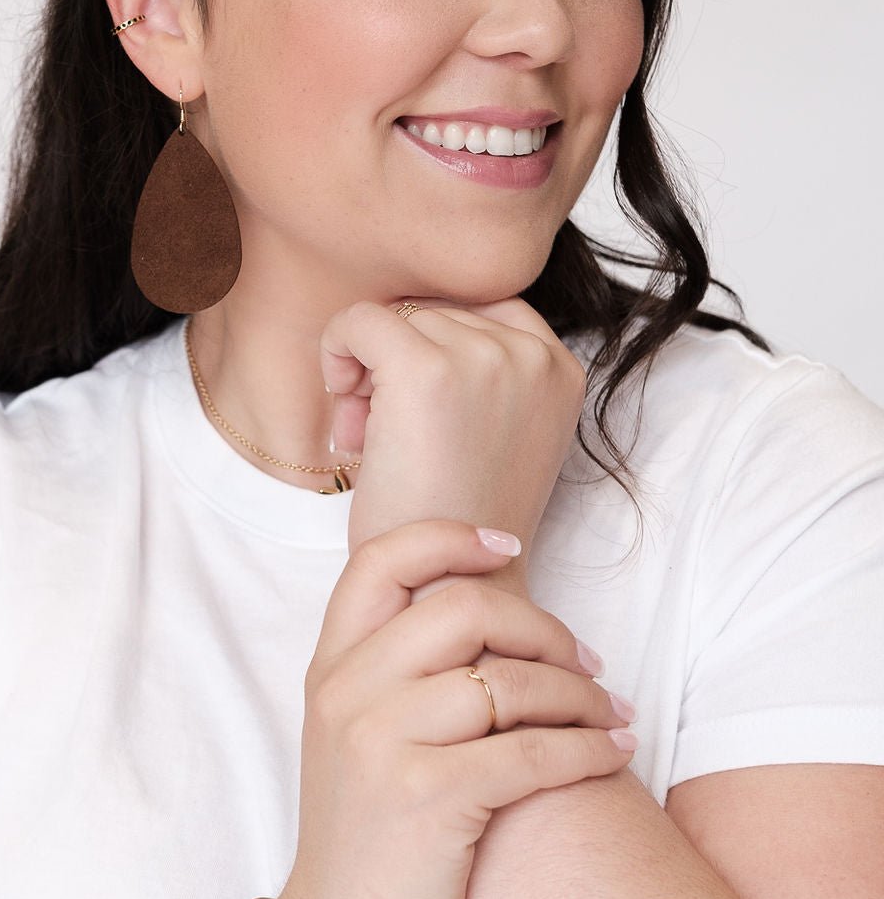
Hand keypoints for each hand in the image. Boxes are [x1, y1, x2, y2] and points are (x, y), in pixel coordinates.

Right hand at [252, 518, 634, 898]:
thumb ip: (397, 669)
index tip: (509, 547)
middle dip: (542, 627)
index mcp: (329, 667)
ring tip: (611, 714)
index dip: (451, 538)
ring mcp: (381, 744)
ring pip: (508, 680)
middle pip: (462, 607)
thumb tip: (494, 610)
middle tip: (585, 658)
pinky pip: (530, 751)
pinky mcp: (425, 801)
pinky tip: (611, 754)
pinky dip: (587, 749)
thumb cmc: (366, 837)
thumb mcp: (354, 735)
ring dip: (580, 693)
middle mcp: (348, 693)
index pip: (382, 560)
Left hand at [319, 296, 585, 563]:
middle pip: (436, 313)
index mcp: (561, 368)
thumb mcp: (502, 430)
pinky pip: (359, 321)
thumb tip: (410, 314)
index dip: (438, 348)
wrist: (449, 589)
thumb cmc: (460, 522)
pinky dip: (336, 353)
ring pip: (397, 319)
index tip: (423, 407)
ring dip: (369, 372)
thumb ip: (485, 372)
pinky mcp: (424, 368)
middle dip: (401, 363)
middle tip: (388, 434)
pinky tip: (346, 411)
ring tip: (374, 440)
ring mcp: (482, 356)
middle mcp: (531, 353)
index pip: (481, 309)